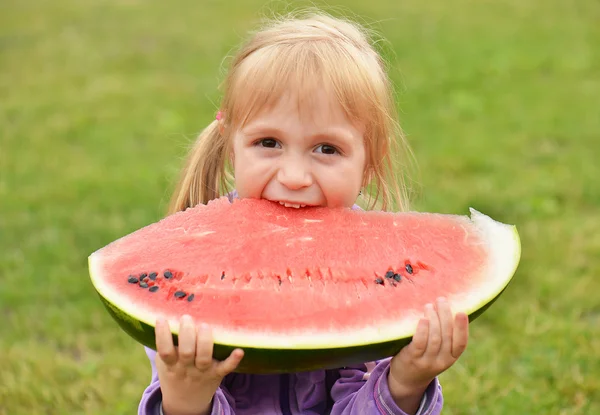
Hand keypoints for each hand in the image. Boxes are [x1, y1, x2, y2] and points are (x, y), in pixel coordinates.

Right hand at [155, 315, 243, 414]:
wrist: (185, 403)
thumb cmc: (175, 372)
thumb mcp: (164, 362)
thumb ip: (165, 343)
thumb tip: (165, 312)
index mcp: (171, 364)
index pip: (164, 350)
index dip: (162, 335)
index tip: (162, 319)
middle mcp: (186, 368)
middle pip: (186, 352)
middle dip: (187, 334)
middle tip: (187, 318)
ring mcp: (203, 372)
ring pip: (204, 358)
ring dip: (205, 342)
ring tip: (204, 326)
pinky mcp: (218, 373)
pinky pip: (226, 368)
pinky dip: (233, 360)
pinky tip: (239, 351)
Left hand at [387, 297, 468, 412]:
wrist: (406, 379)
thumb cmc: (425, 357)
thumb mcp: (439, 351)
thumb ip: (444, 335)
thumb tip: (446, 307)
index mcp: (451, 357)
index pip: (461, 343)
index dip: (462, 328)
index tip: (461, 312)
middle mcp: (441, 361)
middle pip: (446, 336)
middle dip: (445, 315)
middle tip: (441, 300)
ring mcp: (427, 361)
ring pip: (434, 338)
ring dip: (433, 319)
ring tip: (429, 306)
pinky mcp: (412, 359)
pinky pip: (419, 344)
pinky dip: (423, 330)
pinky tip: (423, 318)